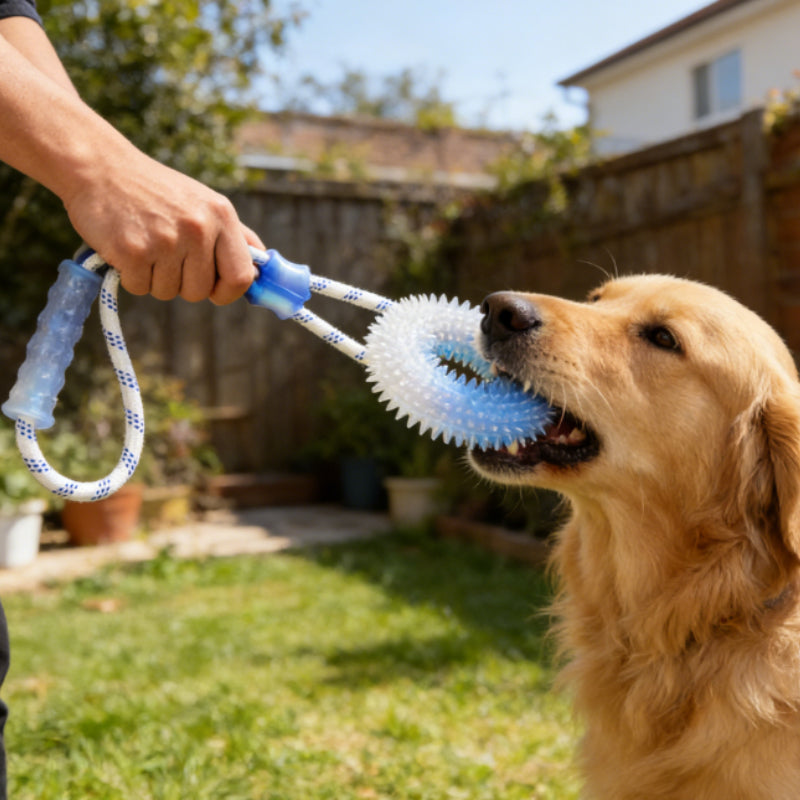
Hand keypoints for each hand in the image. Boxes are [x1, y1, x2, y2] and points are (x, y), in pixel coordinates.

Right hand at [63, 150, 263, 303]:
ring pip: (169, 292)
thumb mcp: (204, 202)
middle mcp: (198, 227)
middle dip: (182, 283)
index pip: (241, 277)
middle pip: (200, 291)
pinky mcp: (133, 250)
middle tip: (165, 255)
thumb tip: (261, 268)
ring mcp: (166, 240)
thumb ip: (235, 236)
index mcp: (221, 216)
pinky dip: (131, 276)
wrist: (99, 166)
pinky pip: (141, 288)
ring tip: (145, 244)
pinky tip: (126, 248)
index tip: (214, 289)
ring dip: (155, 279)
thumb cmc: (155, 190)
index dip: (227, 292)